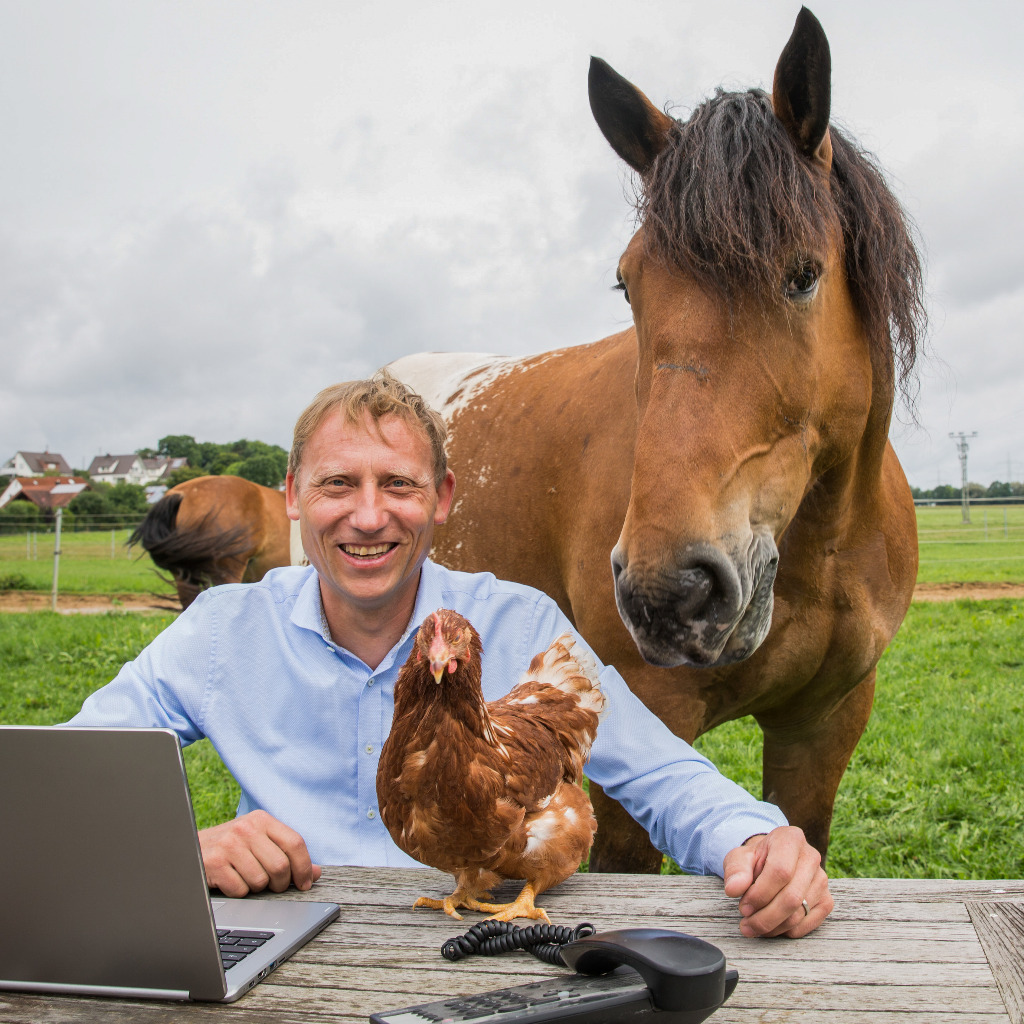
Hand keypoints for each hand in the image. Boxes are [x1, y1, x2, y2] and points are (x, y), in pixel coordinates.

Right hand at [198, 810, 321, 896]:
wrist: (188, 849)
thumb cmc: (230, 848)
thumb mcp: (259, 841)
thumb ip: (287, 853)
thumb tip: (316, 873)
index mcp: (261, 819)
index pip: (295, 843)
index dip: (305, 867)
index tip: (306, 883)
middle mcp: (246, 828)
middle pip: (280, 866)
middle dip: (281, 884)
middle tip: (273, 886)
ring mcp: (229, 844)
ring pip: (261, 881)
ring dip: (257, 888)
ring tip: (246, 877)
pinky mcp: (214, 863)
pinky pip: (241, 890)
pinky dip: (239, 892)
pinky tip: (231, 880)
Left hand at [722, 825, 832, 937]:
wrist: (772, 862)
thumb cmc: (754, 860)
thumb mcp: (739, 858)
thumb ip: (735, 871)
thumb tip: (733, 889)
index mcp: (790, 839)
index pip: (780, 871)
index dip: (760, 894)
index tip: (743, 908)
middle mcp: (811, 857)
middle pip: (792, 897)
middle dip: (765, 917)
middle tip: (746, 925)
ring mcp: (822, 880)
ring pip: (799, 913)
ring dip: (773, 926)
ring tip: (754, 927)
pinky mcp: (827, 900)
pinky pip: (809, 924)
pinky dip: (787, 931)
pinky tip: (771, 927)